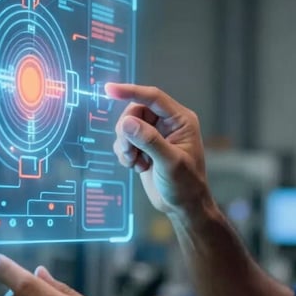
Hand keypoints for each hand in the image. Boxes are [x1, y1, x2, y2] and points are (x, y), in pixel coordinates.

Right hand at [107, 83, 211, 215]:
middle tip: (129, 151)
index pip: (153, 98)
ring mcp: (155, 134)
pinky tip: (137, 166)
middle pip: (135, 111)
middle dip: (127, 131)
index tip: (109, 89)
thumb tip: (127, 122)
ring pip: (127, 126)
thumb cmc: (186, 185)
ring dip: (125, 144)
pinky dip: (124, 153)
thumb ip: (149, 141)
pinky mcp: (144, 146)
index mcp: (181, 120)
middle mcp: (168, 123)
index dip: (131, 91)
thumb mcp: (170, 163)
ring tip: (136, 162)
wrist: (183, 206)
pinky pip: (124, 140)